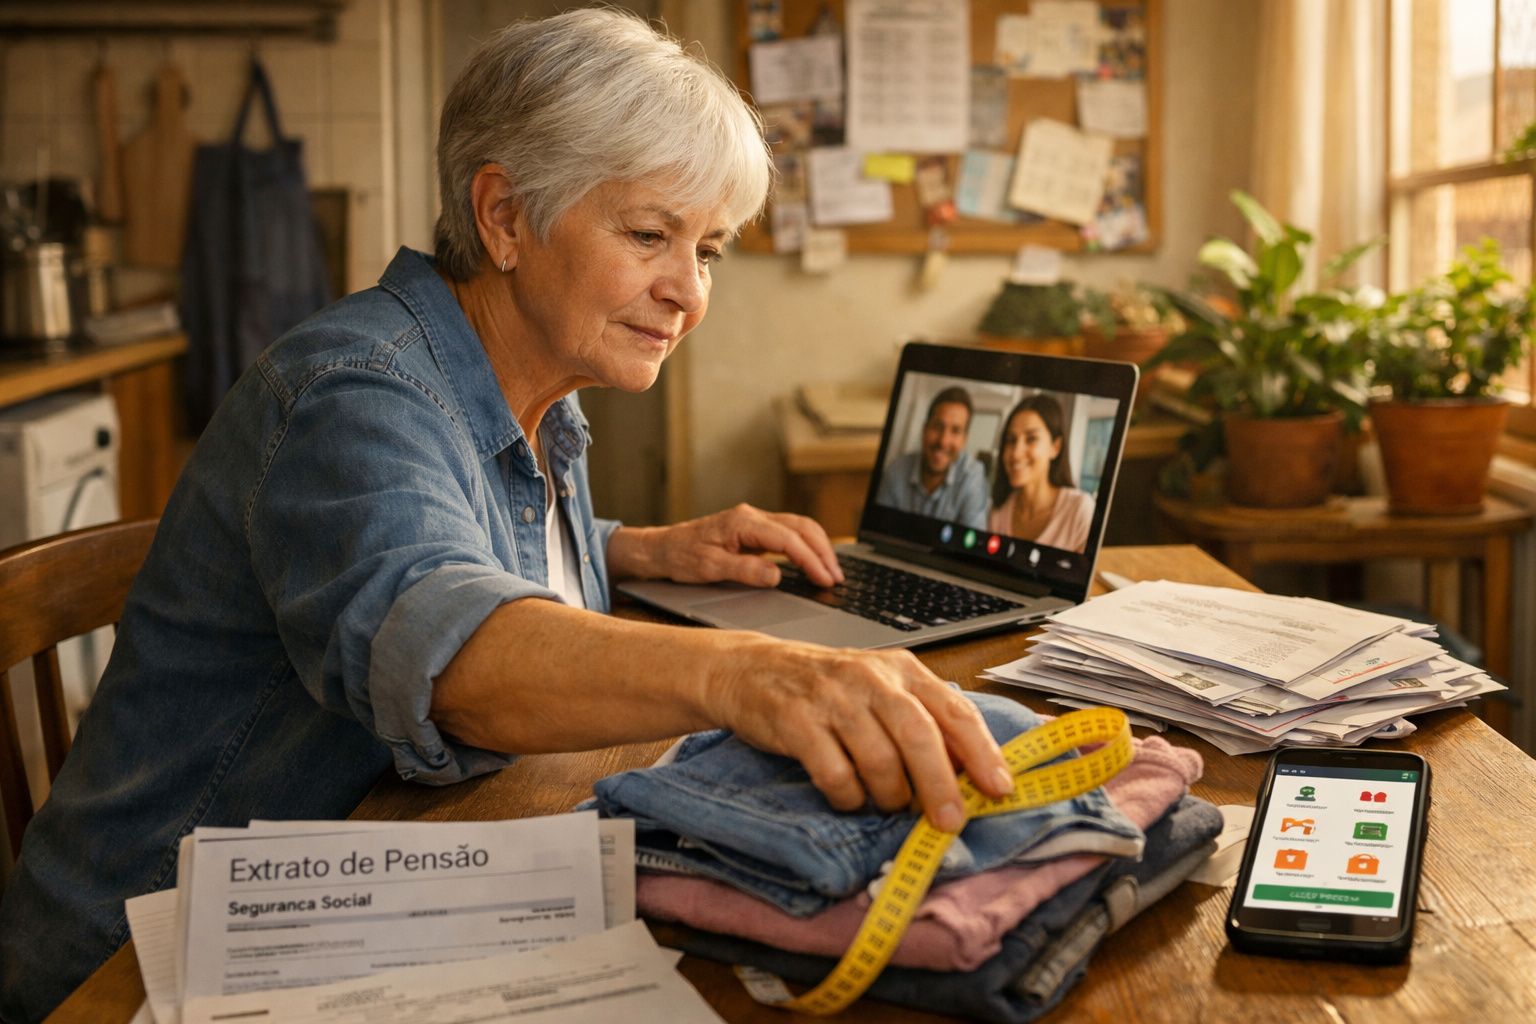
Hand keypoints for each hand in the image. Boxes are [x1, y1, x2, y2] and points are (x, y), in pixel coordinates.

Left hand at [612, 503, 843, 587]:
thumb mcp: (709, 568)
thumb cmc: (681, 557)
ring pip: (799, 528)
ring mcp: (755, 521)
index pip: (789, 539)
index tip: (825, 579)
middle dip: (824, 552)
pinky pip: (789, 534)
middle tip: (837, 578)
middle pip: (802, 527)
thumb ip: (744, 571)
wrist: (661, 548)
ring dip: (819, 548)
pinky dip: (807, 546)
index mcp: (743, 522)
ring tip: (831, 572)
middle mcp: (752, 516)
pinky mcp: (754, 530)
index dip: (811, 560)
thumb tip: (777, 574)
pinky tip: (814, 562)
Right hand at [710, 638, 1014, 832]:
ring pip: (878, 758)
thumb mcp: (881, 691)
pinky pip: (834, 773)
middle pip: (919, 735)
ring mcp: (831, 697)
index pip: (954, 710)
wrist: (753, 669)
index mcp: (902, 670)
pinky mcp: (796, 720)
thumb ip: (923, 722)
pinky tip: (849, 799)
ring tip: (889, 804)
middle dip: (940, 785)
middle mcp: (870, 677)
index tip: (999, 788)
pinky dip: (849, 797)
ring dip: (890, 795)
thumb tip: (969, 774)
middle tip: (949, 821)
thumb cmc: (827, 688)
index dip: (982, 752)